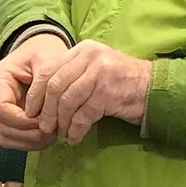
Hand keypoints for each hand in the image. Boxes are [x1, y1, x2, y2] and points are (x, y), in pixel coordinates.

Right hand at [0, 33, 68, 150]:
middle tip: (53, 132)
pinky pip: (15, 139)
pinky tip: (49, 136)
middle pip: (3, 127)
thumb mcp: (46, 60)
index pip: (1, 109)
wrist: (40, 54)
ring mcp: (2, 111)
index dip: (22, 121)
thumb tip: (41, 112)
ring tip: (53, 135)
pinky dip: (31, 142)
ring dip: (30, 141)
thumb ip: (44, 81)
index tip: (44, 121)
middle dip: (28, 134)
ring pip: (7, 137)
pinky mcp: (11, 120)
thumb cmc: (42, 54)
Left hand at [25, 40, 151, 145]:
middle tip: (44, 126)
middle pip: (55, 86)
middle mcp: (90, 56)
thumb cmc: (121, 82)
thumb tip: (42, 99)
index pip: (50, 70)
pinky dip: (75, 129)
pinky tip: (75, 137)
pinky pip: (83, 115)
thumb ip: (72, 75)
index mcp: (83, 49)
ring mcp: (99, 73)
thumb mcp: (94, 69)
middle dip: (46, 110)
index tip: (32, 110)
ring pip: (66, 101)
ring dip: (61, 122)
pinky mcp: (107, 92)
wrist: (153, 88)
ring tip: (61, 133)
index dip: (37, 93)